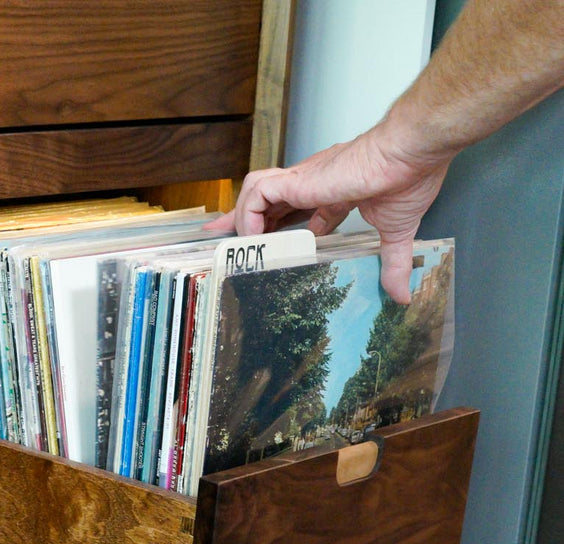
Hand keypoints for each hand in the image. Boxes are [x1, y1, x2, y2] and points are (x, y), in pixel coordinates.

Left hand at [206, 129, 451, 302]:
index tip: (269, 246)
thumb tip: (403, 295)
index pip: (297, 209)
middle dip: (246, 222)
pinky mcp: (298, 180)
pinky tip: (254, 237)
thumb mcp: (396, 230)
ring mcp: (304, 180)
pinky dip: (249, 214)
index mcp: (334, 191)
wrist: (411, 153)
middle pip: (268, 201)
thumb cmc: (409, 177)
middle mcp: (314, 183)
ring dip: (246, 217)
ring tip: (244, 245)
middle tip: (229, 242)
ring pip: (256, 192)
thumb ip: (393, 262)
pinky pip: (257, 193)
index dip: (280, 227)